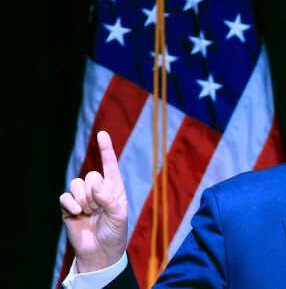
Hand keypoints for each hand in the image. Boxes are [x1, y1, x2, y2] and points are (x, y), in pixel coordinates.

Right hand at [59, 131, 127, 272]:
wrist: (100, 252)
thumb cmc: (114, 232)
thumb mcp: (118, 215)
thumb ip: (109, 198)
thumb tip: (95, 182)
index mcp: (114, 188)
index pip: (110, 165)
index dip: (106, 149)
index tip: (102, 133)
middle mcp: (98, 190)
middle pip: (91, 175)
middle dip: (94, 193)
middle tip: (98, 209)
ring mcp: (83, 198)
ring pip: (76, 184)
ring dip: (84, 199)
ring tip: (89, 213)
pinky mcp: (69, 207)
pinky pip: (65, 196)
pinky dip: (71, 204)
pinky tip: (77, 214)